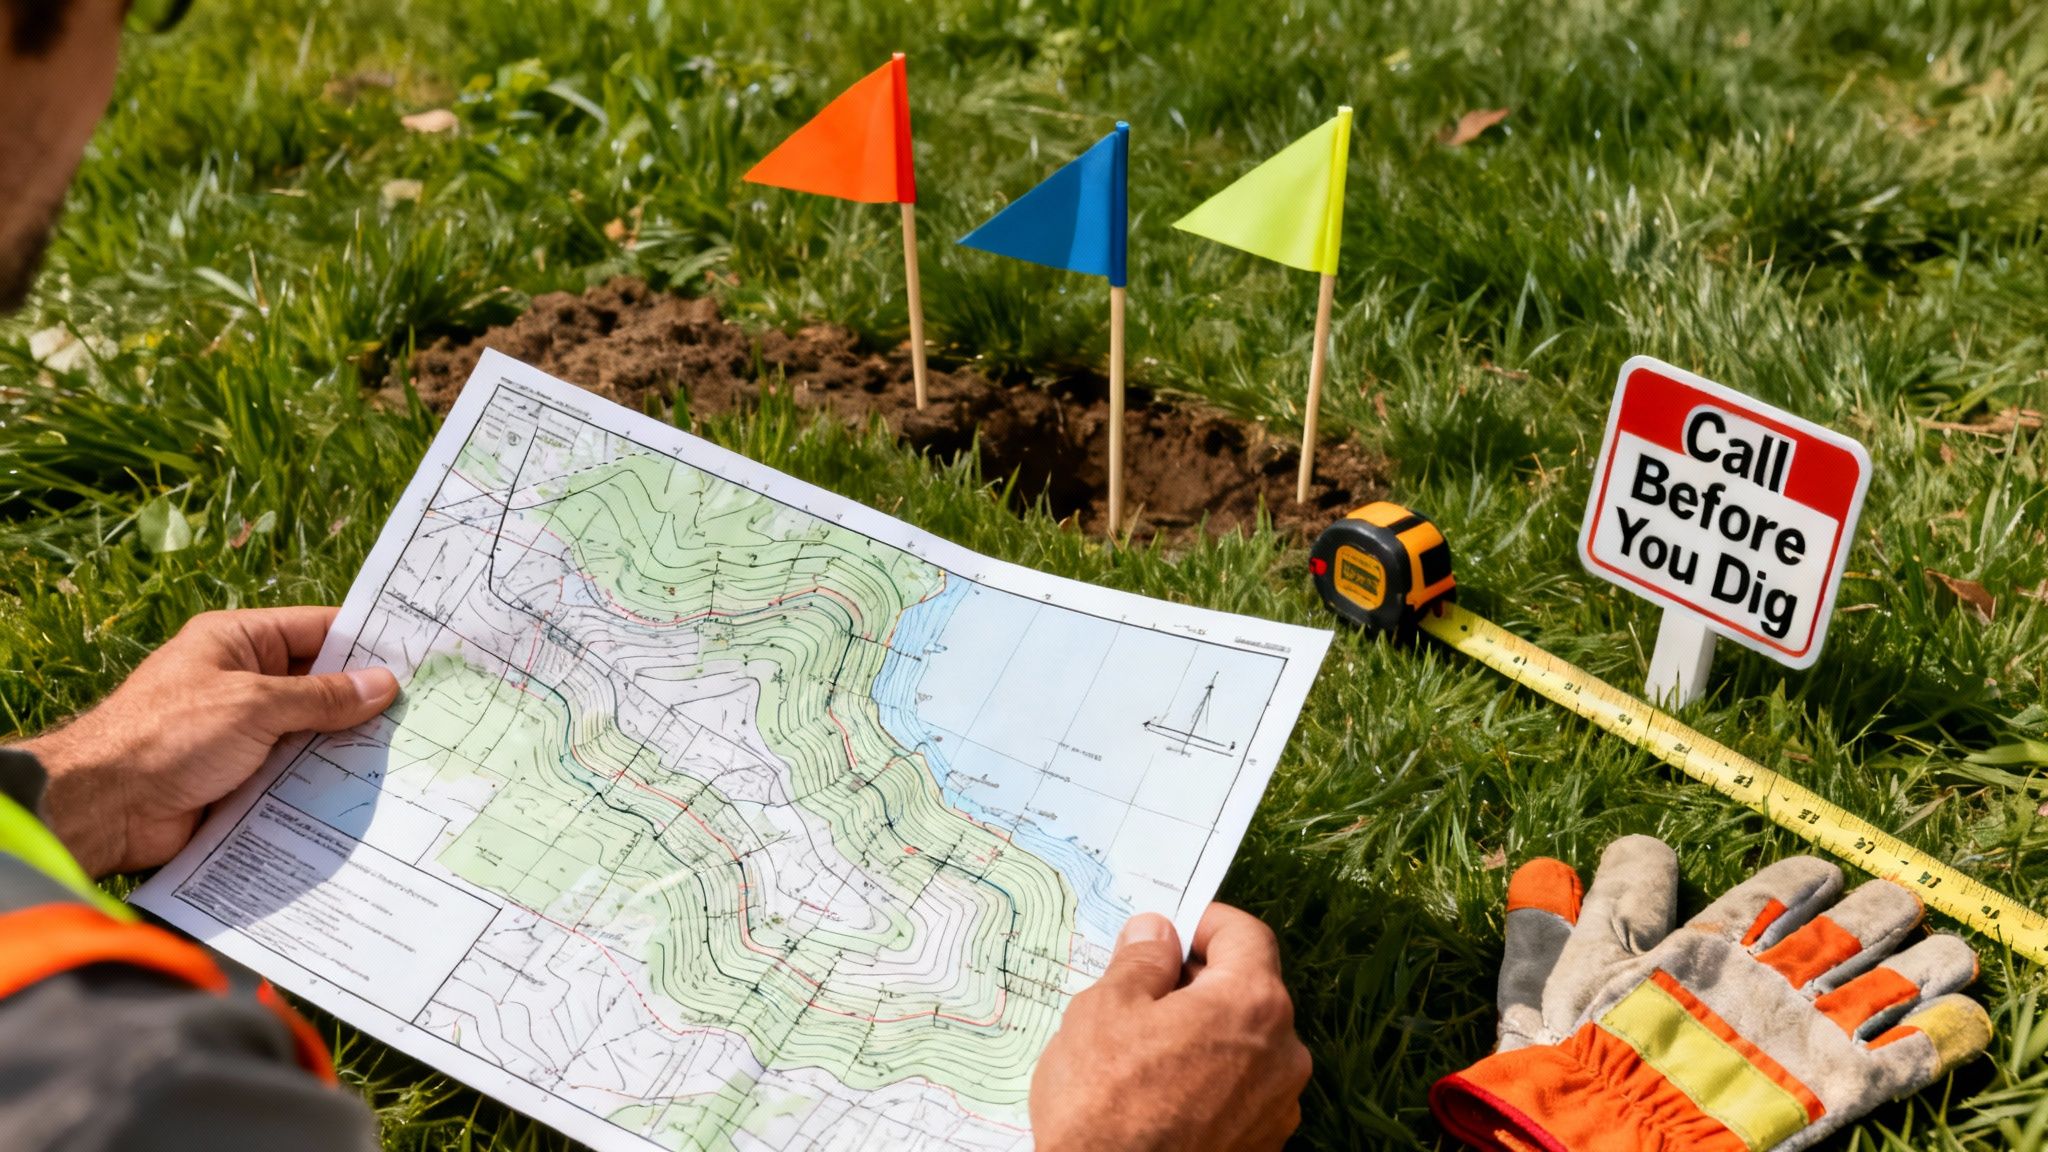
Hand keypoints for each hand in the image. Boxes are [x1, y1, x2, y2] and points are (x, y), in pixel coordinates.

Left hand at [18, 607, 398, 875]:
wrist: (103, 807)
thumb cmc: (167, 734)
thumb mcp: (253, 704)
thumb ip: (320, 697)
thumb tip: (381, 685)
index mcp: (238, 642)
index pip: (317, 630)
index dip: (366, 643)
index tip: (418, 657)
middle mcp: (242, 682)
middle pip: (318, 685)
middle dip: (364, 701)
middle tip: (425, 713)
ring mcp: (242, 732)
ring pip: (311, 733)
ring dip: (346, 746)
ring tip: (409, 755)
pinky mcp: (241, 777)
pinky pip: (294, 774)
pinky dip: (324, 781)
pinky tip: (367, 792)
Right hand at [1030, 904, 1311, 1150]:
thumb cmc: (1105, 1104)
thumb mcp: (1105, 1009)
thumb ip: (1141, 961)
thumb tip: (1156, 933)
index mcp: (1252, 1004)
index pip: (1246, 935)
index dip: (1206, 923)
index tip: (1170, 930)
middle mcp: (1283, 1053)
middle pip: (1248, 990)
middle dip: (1199, 981)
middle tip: (1142, 991)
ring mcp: (1278, 1106)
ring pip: (1245, 1043)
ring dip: (1204, 1032)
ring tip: (1144, 1049)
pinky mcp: (1263, 1145)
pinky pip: (1242, 1090)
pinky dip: (1210, 1077)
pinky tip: (1162, 1092)